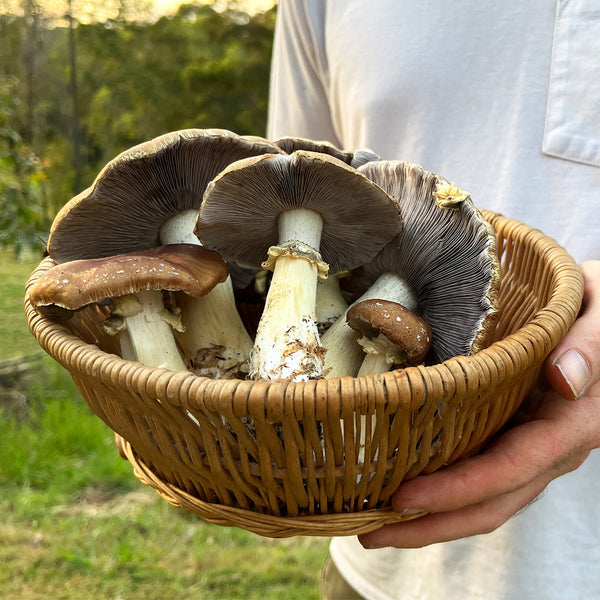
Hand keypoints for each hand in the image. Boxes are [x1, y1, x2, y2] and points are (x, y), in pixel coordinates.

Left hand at [359, 260, 599, 548]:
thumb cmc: (598, 310)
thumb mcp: (599, 311)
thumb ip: (589, 345)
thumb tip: (564, 379)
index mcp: (572, 423)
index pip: (509, 469)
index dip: (457, 489)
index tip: (401, 499)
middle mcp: (553, 449)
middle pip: (491, 504)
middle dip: (430, 525)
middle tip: (368, 532)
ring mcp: (534, 450)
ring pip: (485, 501)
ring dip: (431, 520)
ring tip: (375, 524)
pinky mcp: (517, 441)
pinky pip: (482, 478)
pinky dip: (444, 494)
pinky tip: (406, 493)